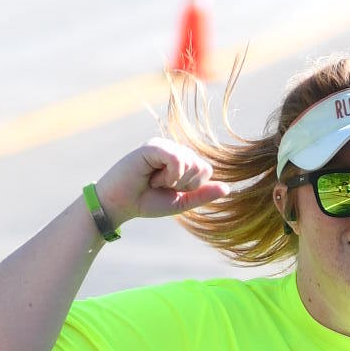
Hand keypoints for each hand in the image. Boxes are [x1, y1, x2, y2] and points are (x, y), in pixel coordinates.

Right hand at [86, 135, 229, 229]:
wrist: (121, 204)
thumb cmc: (148, 202)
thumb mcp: (181, 202)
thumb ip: (203, 194)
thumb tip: (228, 189)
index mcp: (183, 160)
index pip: (207, 171)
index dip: (192, 187)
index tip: (170, 189)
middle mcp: (175, 149)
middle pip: (202, 167)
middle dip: (183, 184)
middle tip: (161, 185)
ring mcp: (164, 145)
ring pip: (191, 163)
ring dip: (173, 180)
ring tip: (154, 180)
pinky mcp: (153, 146)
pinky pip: (177, 160)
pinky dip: (169, 175)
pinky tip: (152, 176)